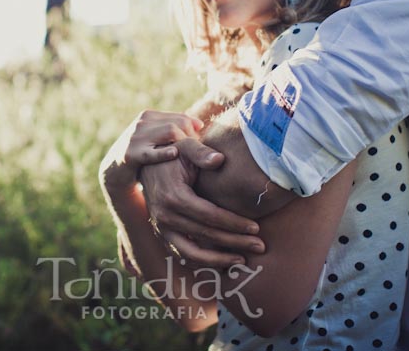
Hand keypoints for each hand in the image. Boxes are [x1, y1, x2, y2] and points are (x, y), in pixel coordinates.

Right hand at [100, 110, 202, 195]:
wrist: (114, 170)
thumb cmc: (142, 153)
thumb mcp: (156, 138)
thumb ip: (175, 129)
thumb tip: (200, 124)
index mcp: (150, 116)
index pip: (182, 118)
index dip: (194, 132)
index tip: (199, 146)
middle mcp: (142, 122)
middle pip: (178, 124)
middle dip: (191, 138)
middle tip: (197, 154)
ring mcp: (136, 137)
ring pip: (170, 131)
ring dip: (183, 143)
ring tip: (190, 156)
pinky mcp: (131, 154)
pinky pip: (151, 152)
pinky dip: (164, 152)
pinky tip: (175, 154)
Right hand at [141, 138, 264, 267]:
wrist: (148, 165)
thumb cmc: (174, 154)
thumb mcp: (186, 146)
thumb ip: (201, 152)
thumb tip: (219, 159)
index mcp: (173, 196)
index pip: (210, 216)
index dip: (234, 223)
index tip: (256, 227)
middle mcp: (165, 216)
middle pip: (206, 235)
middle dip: (235, 242)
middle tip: (260, 246)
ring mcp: (161, 228)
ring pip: (192, 254)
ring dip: (219, 260)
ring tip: (242, 261)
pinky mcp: (162, 234)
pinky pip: (183, 255)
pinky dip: (203, 262)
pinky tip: (222, 262)